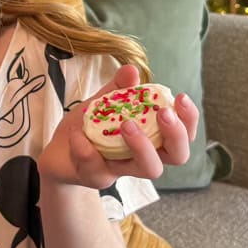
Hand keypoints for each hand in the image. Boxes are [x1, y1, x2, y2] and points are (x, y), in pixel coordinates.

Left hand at [37, 64, 198, 189]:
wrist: (58, 152)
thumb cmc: (90, 127)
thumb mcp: (103, 102)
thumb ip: (118, 88)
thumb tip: (132, 70)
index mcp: (151, 137)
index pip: (183, 134)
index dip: (189, 119)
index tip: (181, 97)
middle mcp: (143, 157)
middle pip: (178, 156)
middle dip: (176, 134)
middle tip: (163, 113)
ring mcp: (122, 170)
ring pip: (148, 168)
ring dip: (142, 145)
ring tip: (126, 124)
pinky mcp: (97, 177)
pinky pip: (97, 166)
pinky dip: (85, 145)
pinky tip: (77, 132)